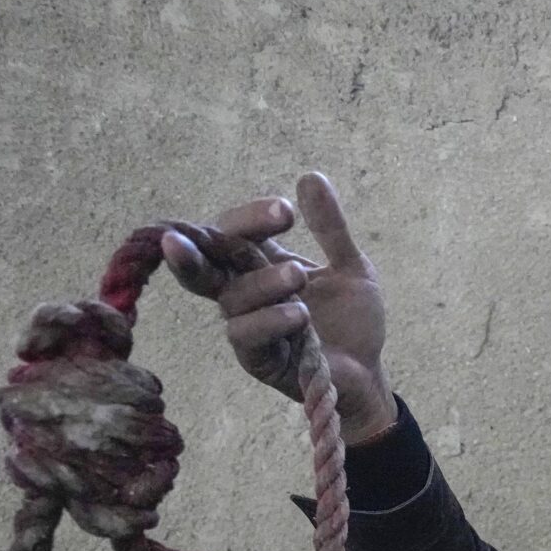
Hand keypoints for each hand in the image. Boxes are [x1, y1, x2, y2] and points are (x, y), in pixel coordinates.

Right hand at [160, 171, 397, 444]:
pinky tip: (299, 314)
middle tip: (182, 237)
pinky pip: (246, 336)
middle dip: (194, 248)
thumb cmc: (352, 323)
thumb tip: (310, 176)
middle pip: (204, 263)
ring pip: (231, 298)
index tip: (286, 212)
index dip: (251, 219)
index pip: (234, 232)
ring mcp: (246, 326)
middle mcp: (243, 292)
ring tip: (298, 277)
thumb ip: (331, 228)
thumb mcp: (351, 268)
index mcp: (259, 264)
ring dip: (263, 283)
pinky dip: (270, 321)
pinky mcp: (256, 360)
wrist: (368, 374)